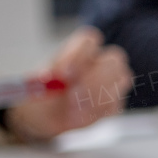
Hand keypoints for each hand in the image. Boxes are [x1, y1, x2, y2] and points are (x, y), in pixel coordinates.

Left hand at [5, 28, 131, 141]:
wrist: (41, 117)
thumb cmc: (40, 95)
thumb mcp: (34, 86)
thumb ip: (45, 80)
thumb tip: (55, 77)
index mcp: (77, 52)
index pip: (90, 40)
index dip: (79, 54)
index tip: (64, 74)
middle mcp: (97, 63)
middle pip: (114, 58)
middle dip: (96, 78)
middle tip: (74, 94)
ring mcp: (109, 82)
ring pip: (122, 78)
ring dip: (99, 95)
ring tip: (74, 108)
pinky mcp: (112, 102)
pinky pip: (115, 103)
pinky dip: (98, 111)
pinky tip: (79, 116)